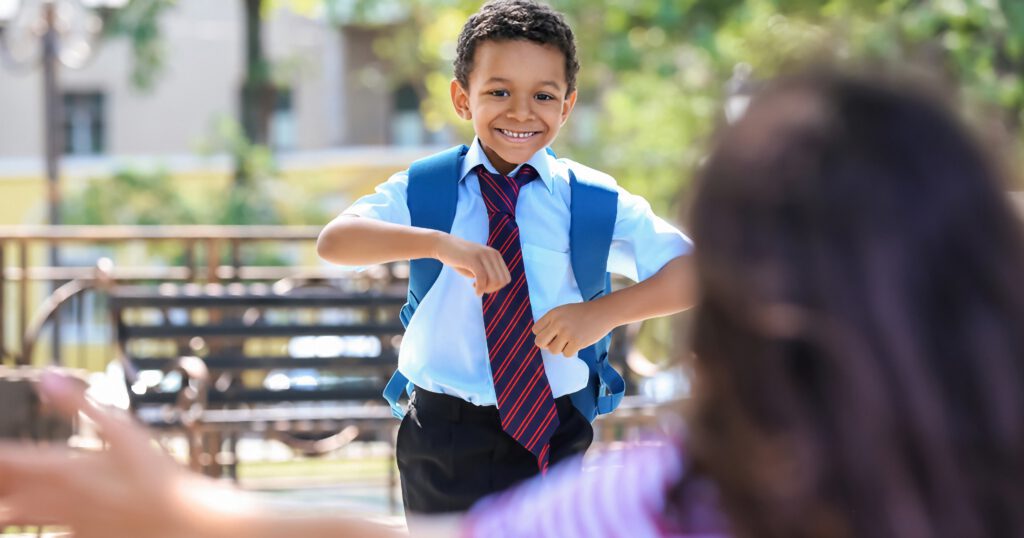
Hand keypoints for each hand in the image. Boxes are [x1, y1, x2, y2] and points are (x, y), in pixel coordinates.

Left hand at [0, 372, 246, 537]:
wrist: (184, 523)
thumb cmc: (158, 474)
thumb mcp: (124, 430)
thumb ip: (81, 403)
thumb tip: (48, 376)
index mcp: (64, 469)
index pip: (7, 461)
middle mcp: (57, 499)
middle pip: (4, 491)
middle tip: (2, 467)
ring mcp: (66, 522)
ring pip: (15, 515)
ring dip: (5, 503)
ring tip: (5, 496)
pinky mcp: (80, 536)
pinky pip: (45, 529)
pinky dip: (33, 518)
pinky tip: (38, 512)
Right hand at [434, 233, 510, 295]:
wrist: (443, 245)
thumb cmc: (459, 259)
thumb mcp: (477, 265)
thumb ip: (488, 274)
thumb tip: (496, 286)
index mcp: (495, 255)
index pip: (506, 278)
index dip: (497, 287)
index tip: (484, 286)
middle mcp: (492, 254)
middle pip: (502, 281)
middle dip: (491, 289)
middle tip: (479, 288)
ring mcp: (483, 255)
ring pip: (494, 280)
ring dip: (486, 289)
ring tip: (475, 287)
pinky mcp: (473, 259)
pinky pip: (482, 278)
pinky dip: (480, 288)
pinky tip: (475, 291)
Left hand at [532, 302, 613, 357]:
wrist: (603, 312)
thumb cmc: (583, 313)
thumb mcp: (564, 311)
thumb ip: (552, 323)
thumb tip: (542, 343)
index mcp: (553, 313)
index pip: (536, 330)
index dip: (543, 334)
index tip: (552, 334)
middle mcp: (558, 322)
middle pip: (539, 342)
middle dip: (547, 345)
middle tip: (557, 342)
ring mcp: (567, 333)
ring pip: (553, 350)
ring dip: (560, 349)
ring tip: (569, 341)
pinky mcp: (577, 342)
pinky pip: (566, 354)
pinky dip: (571, 351)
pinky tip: (578, 342)